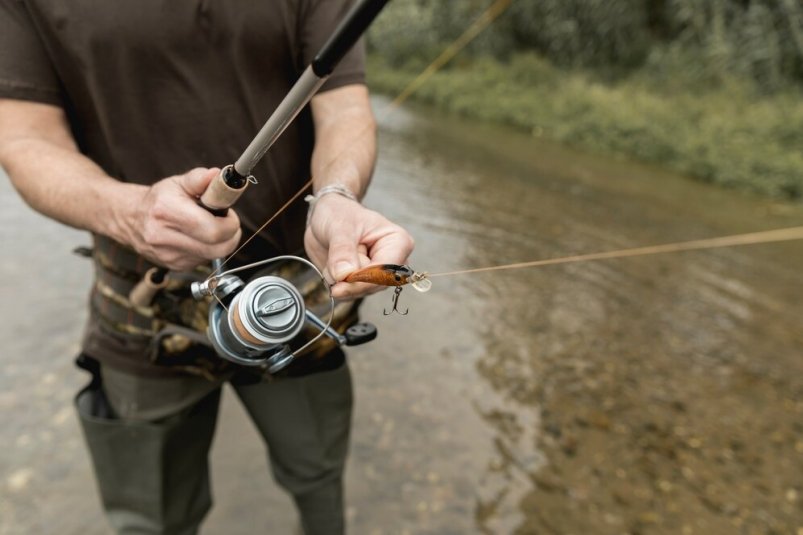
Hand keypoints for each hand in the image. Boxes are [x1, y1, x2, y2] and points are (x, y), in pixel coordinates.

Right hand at [123, 167, 241, 270]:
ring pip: (213, 255)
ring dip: (219, 242)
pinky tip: (197, 237)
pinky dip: (207, 249)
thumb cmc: (159, 199)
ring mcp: (169, 255)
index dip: (230, 224)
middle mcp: (165, 237)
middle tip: (226, 221)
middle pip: (218, 248)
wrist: (131, 218)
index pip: (213, 230)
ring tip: (208, 226)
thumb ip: (199, 179)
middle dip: (230, 235)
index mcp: (167, 211)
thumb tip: (217, 175)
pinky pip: (204, 261)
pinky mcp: (174, 266)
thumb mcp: (177, 182)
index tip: (229, 214)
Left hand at [304, 193, 414, 298]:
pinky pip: (348, 294)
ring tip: (335, 257)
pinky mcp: (363, 283)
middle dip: (349, 279)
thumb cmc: (340, 214)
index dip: (363, 279)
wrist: (327, 218)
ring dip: (340, 280)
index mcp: (398, 243)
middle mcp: (392, 263)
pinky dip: (335, 283)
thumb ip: (342, 250)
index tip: (340, 277)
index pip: (386, 271)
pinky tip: (333, 267)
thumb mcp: (339, 226)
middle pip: (374, 286)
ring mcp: (378, 275)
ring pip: (359, 292)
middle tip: (335, 260)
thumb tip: (344, 274)